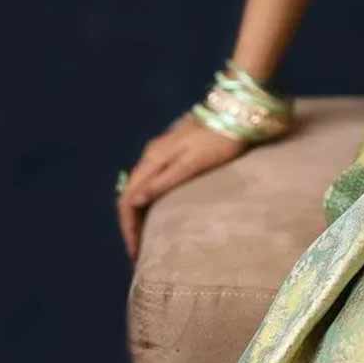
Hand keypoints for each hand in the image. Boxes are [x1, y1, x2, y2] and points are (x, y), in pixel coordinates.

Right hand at [116, 110, 248, 263]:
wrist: (236, 110)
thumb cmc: (219, 140)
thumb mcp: (192, 164)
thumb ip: (162, 182)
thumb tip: (131, 203)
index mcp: (152, 159)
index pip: (127, 199)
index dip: (128, 228)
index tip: (136, 252)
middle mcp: (151, 154)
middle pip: (130, 194)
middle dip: (132, 224)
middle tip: (140, 252)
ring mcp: (161, 151)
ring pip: (140, 187)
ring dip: (140, 213)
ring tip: (147, 238)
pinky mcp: (173, 150)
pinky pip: (152, 180)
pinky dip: (150, 200)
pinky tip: (159, 212)